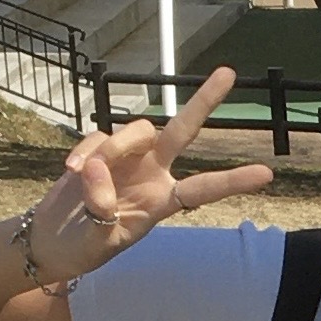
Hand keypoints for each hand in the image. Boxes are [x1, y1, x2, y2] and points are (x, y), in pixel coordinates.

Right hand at [29, 65, 274, 283]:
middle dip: (204, 103)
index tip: (266, 174)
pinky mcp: (102, 148)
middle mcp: (153, 174)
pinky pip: (99, 135)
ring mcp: (129, 158)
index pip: (202, 190)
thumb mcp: (96, 240)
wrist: (54, 240)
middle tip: (229, 73)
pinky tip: (70, 171)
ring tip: (80, 174)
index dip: (232, 182)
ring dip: (113, 146)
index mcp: (163, 202)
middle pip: (183, 131)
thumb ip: (101, 209)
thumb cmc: (84, 247)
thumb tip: (97, 168)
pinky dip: (85, 149)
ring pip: (135, 130)